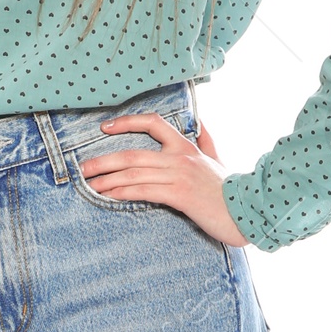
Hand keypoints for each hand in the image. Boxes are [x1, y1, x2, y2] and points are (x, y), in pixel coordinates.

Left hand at [78, 114, 249, 245]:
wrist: (247, 209)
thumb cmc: (229, 189)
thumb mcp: (218, 159)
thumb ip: (206, 139)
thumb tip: (199, 121)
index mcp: (186, 146)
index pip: (154, 123)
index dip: (127, 122)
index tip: (105, 128)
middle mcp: (179, 157)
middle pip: (132, 154)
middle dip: (103, 161)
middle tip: (83, 168)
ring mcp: (178, 175)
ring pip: (133, 174)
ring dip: (106, 180)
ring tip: (89, 186)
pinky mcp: (179, 195)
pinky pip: (142, 191)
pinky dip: (121, 193)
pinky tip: (108, 196)